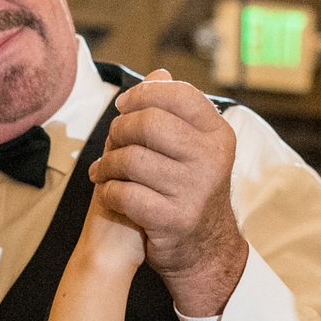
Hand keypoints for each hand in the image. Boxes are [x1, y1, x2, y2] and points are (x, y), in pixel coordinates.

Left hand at [88, 70, 247, 313]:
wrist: (202, 246)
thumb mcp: (193, 148)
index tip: (123, 106)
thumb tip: (157, 74)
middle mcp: (211, 160)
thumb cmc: (188, 188)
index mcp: (218, 135)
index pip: (178, 95)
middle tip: (112, 140)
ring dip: (107, 164)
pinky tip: (109, 191)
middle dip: (120, 129)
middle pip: (149, 123)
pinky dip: (108, 190)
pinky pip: (124, 193)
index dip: (142, 94)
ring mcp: (194, 190)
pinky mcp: (173, 219)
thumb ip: (173, 112)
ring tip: (102, 170)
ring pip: (131, 159)